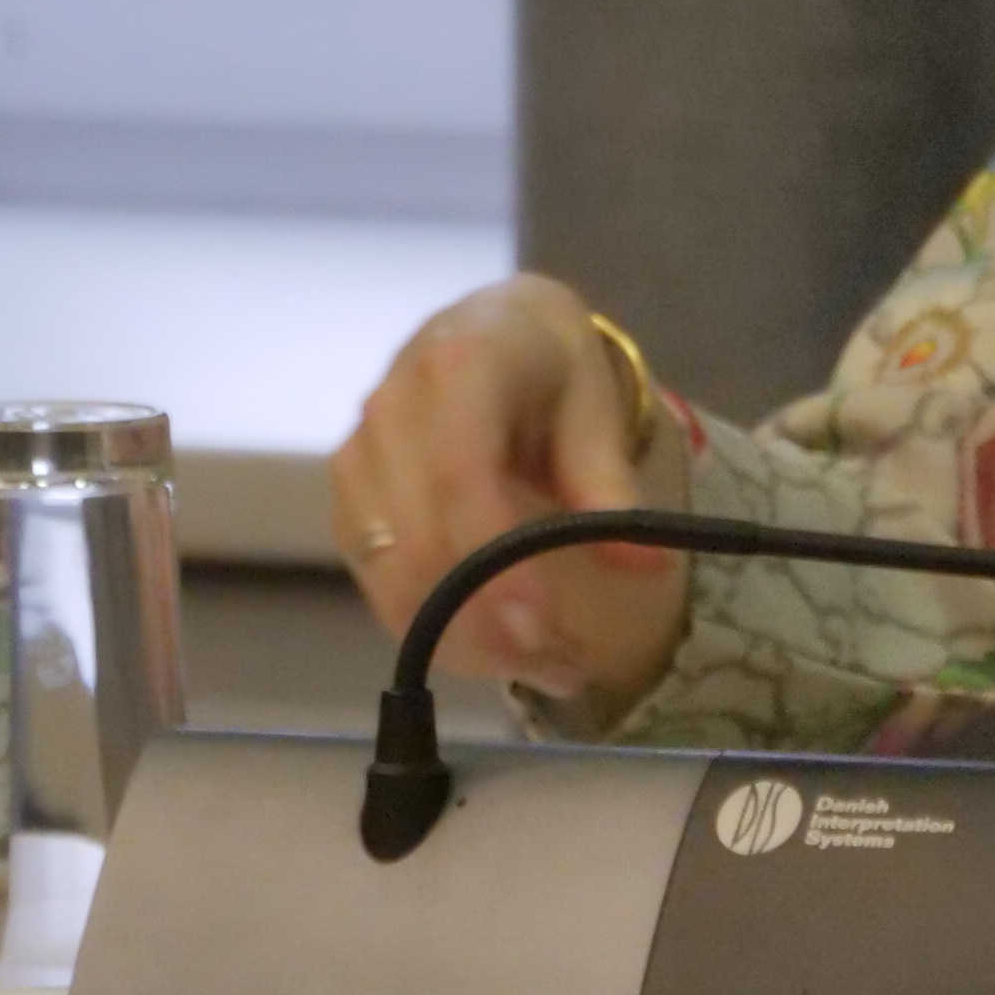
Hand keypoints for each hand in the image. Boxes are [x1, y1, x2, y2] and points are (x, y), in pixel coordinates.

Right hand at [325, 275, 685, 713]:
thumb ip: (611, 483)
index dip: (492, 561)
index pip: (459, 476)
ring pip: (392, 576)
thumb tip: (647, 564)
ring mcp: (357, 458)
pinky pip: (380, 584)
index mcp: (456, 367)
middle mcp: (388, 411)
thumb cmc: (547, 362)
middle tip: (568, 667)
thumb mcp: (594, 402)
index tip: (539, 627)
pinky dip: (435, 632)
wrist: (486, 327)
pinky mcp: (347, 501)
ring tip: (546, 667)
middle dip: (487, 625)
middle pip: (418, 542)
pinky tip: (496, 651)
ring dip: (464, 642)